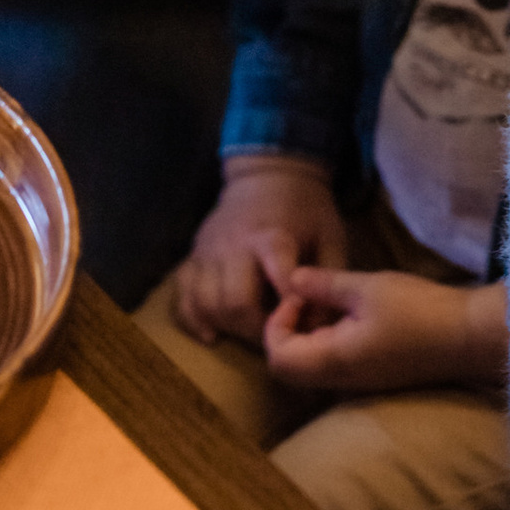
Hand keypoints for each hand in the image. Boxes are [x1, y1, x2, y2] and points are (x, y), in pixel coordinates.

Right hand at [171, 158, 346, 343]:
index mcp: (272, 237)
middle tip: (272, 334)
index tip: (300, 319)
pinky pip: (180, 297)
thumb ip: (328, 280)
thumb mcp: (329, 236)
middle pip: (234, 302)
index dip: (291, 310)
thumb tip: (319, 326)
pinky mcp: (192, 257)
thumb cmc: (304, 211)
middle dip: (254, 328)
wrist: (267, 176)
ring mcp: (207, 251)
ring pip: (204, 303)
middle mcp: (234, 245)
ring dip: (226, 326)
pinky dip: (192, 320)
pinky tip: (211, 333)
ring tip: (248, 330)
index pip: (279, 283)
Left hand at [263, 264, 507, 395]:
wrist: (470, 336)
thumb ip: (324, 286)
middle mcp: (340, 381)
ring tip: (328, 303)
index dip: (277, 324)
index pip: (278, 358)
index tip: (298, 295)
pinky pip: (334, 366)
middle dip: (287, 332)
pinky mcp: (374, 376)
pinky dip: (328, 342)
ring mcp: (358, 382)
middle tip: (308, 299)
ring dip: (308, 336)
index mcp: (334, 361)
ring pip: (311, 368)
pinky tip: (348, 315)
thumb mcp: (367, 288)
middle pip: (289, 368)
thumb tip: (291, 279)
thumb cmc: (419, 310)